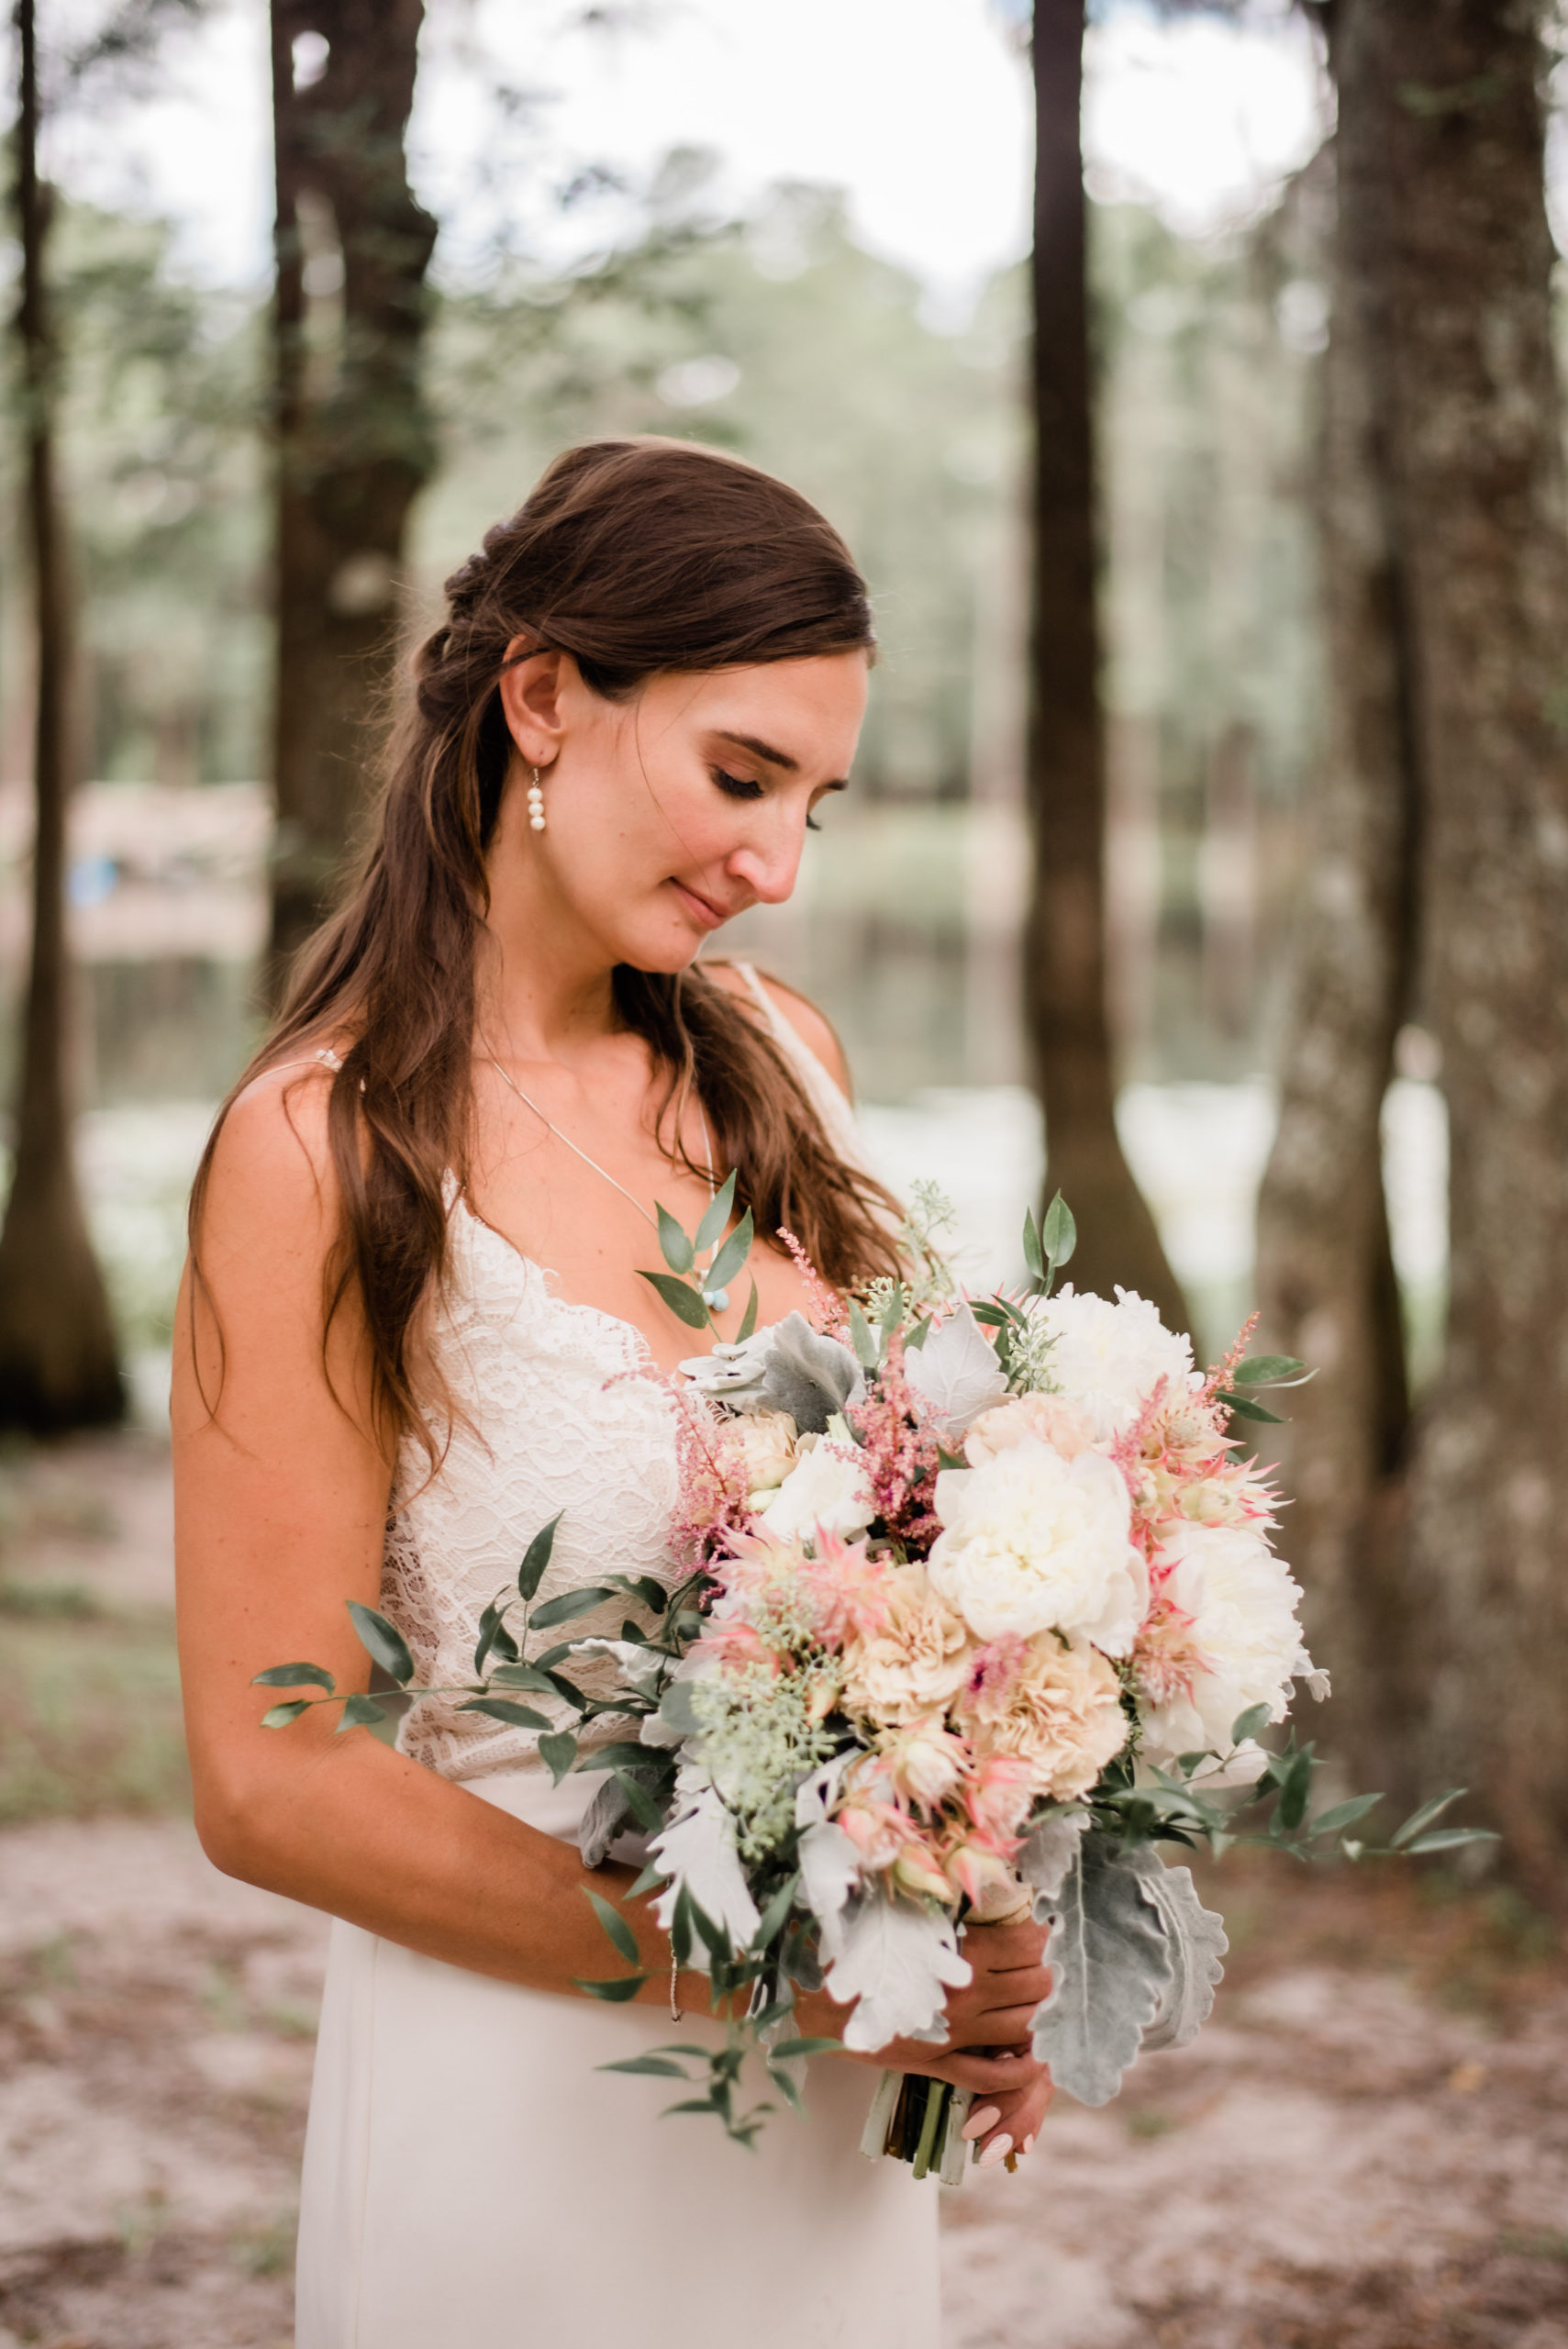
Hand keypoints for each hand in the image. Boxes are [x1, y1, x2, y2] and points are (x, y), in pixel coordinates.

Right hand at [799, 1915, 1053, 2167]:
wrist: (814, 1997)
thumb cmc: (854, 1942)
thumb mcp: (899, 1908)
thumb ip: (937, 1896)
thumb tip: (968, 1869)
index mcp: (957, 1952)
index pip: (1025, 1945)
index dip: (1042, 1937)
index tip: (1045, 1929)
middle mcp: (965, 1995)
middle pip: (1034, 1987)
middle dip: (1048, 1975)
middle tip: (1048, 1964)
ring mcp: (955, 2034)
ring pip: (1022, 2030)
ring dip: (1041, 2016)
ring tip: (1042, 2002)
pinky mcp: (939, 2064)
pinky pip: (992, 2077)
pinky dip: (1020, 2072)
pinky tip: (1034, 2059)